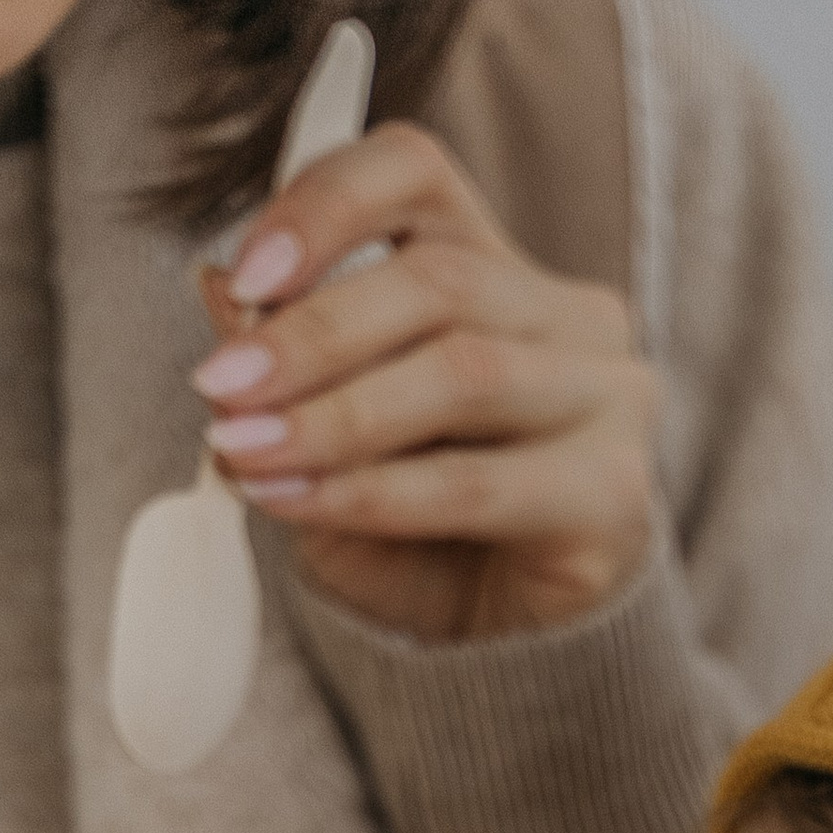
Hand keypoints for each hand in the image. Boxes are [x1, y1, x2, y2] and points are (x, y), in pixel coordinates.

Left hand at [197, 125, 661, 641]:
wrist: (509, 658)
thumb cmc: (424, 537)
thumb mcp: (333, 437)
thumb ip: (289, 366)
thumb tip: (220, 290)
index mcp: (498, 270)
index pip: (417, 175)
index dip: (326, 205)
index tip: (245, 274)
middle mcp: (571, 317)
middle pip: (439, 280)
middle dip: (312, 333)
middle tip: (221, 387)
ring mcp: (609, 399)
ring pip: (461, 371)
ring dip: (335, 414)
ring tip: (247, 450)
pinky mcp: (613, 494)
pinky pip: (474, 482)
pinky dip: (371, 492)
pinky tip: (299, 502)